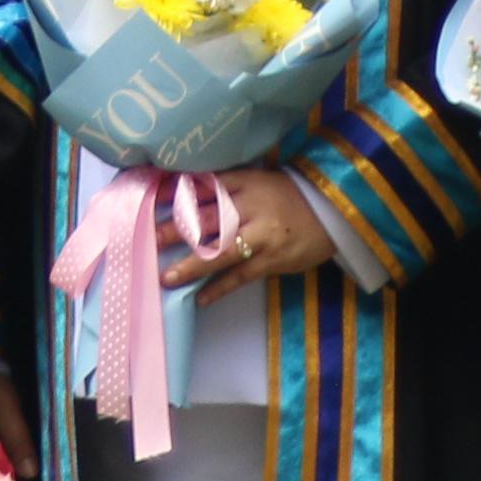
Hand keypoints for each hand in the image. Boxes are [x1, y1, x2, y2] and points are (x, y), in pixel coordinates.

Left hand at [156, 164, 332, 291]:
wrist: (334, 211)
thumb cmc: (284, 196)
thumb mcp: (255, 182)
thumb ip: (222, 188)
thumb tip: (177, 193)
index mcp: (244, 183)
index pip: (203, 187)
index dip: (175, 195)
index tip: (148, 203)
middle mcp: (251, 207)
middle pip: (207, 219)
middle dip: (175, 230)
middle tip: (146, 239)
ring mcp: (263, 235)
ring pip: (223, 251)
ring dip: (193, 265)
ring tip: (167, 277)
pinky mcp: (274, 259)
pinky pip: (242, 276)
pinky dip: (220, 288)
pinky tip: (200, 298)